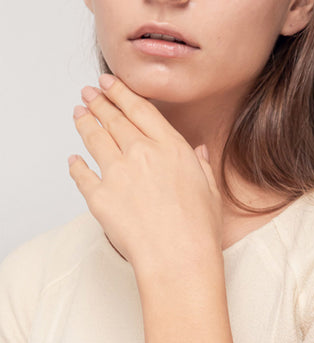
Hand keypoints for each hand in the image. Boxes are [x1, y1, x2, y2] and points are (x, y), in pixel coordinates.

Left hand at [68, 75, 222, 277]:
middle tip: (88, 94)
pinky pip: (81, 175)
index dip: (121, 93)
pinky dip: (75, 165)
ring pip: (94, 139)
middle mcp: (141, 153)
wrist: (179, 259)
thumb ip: (200, 165)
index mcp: (170, 148)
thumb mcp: (210, 190)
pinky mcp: (99, 197)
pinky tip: (73, 160)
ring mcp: (117, 174)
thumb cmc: (198, 230)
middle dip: (98, 102)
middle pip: (113, 119)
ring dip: (84, 123)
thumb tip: (198, 152)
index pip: (140, 109)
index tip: (108, 83)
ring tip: (79, 114)